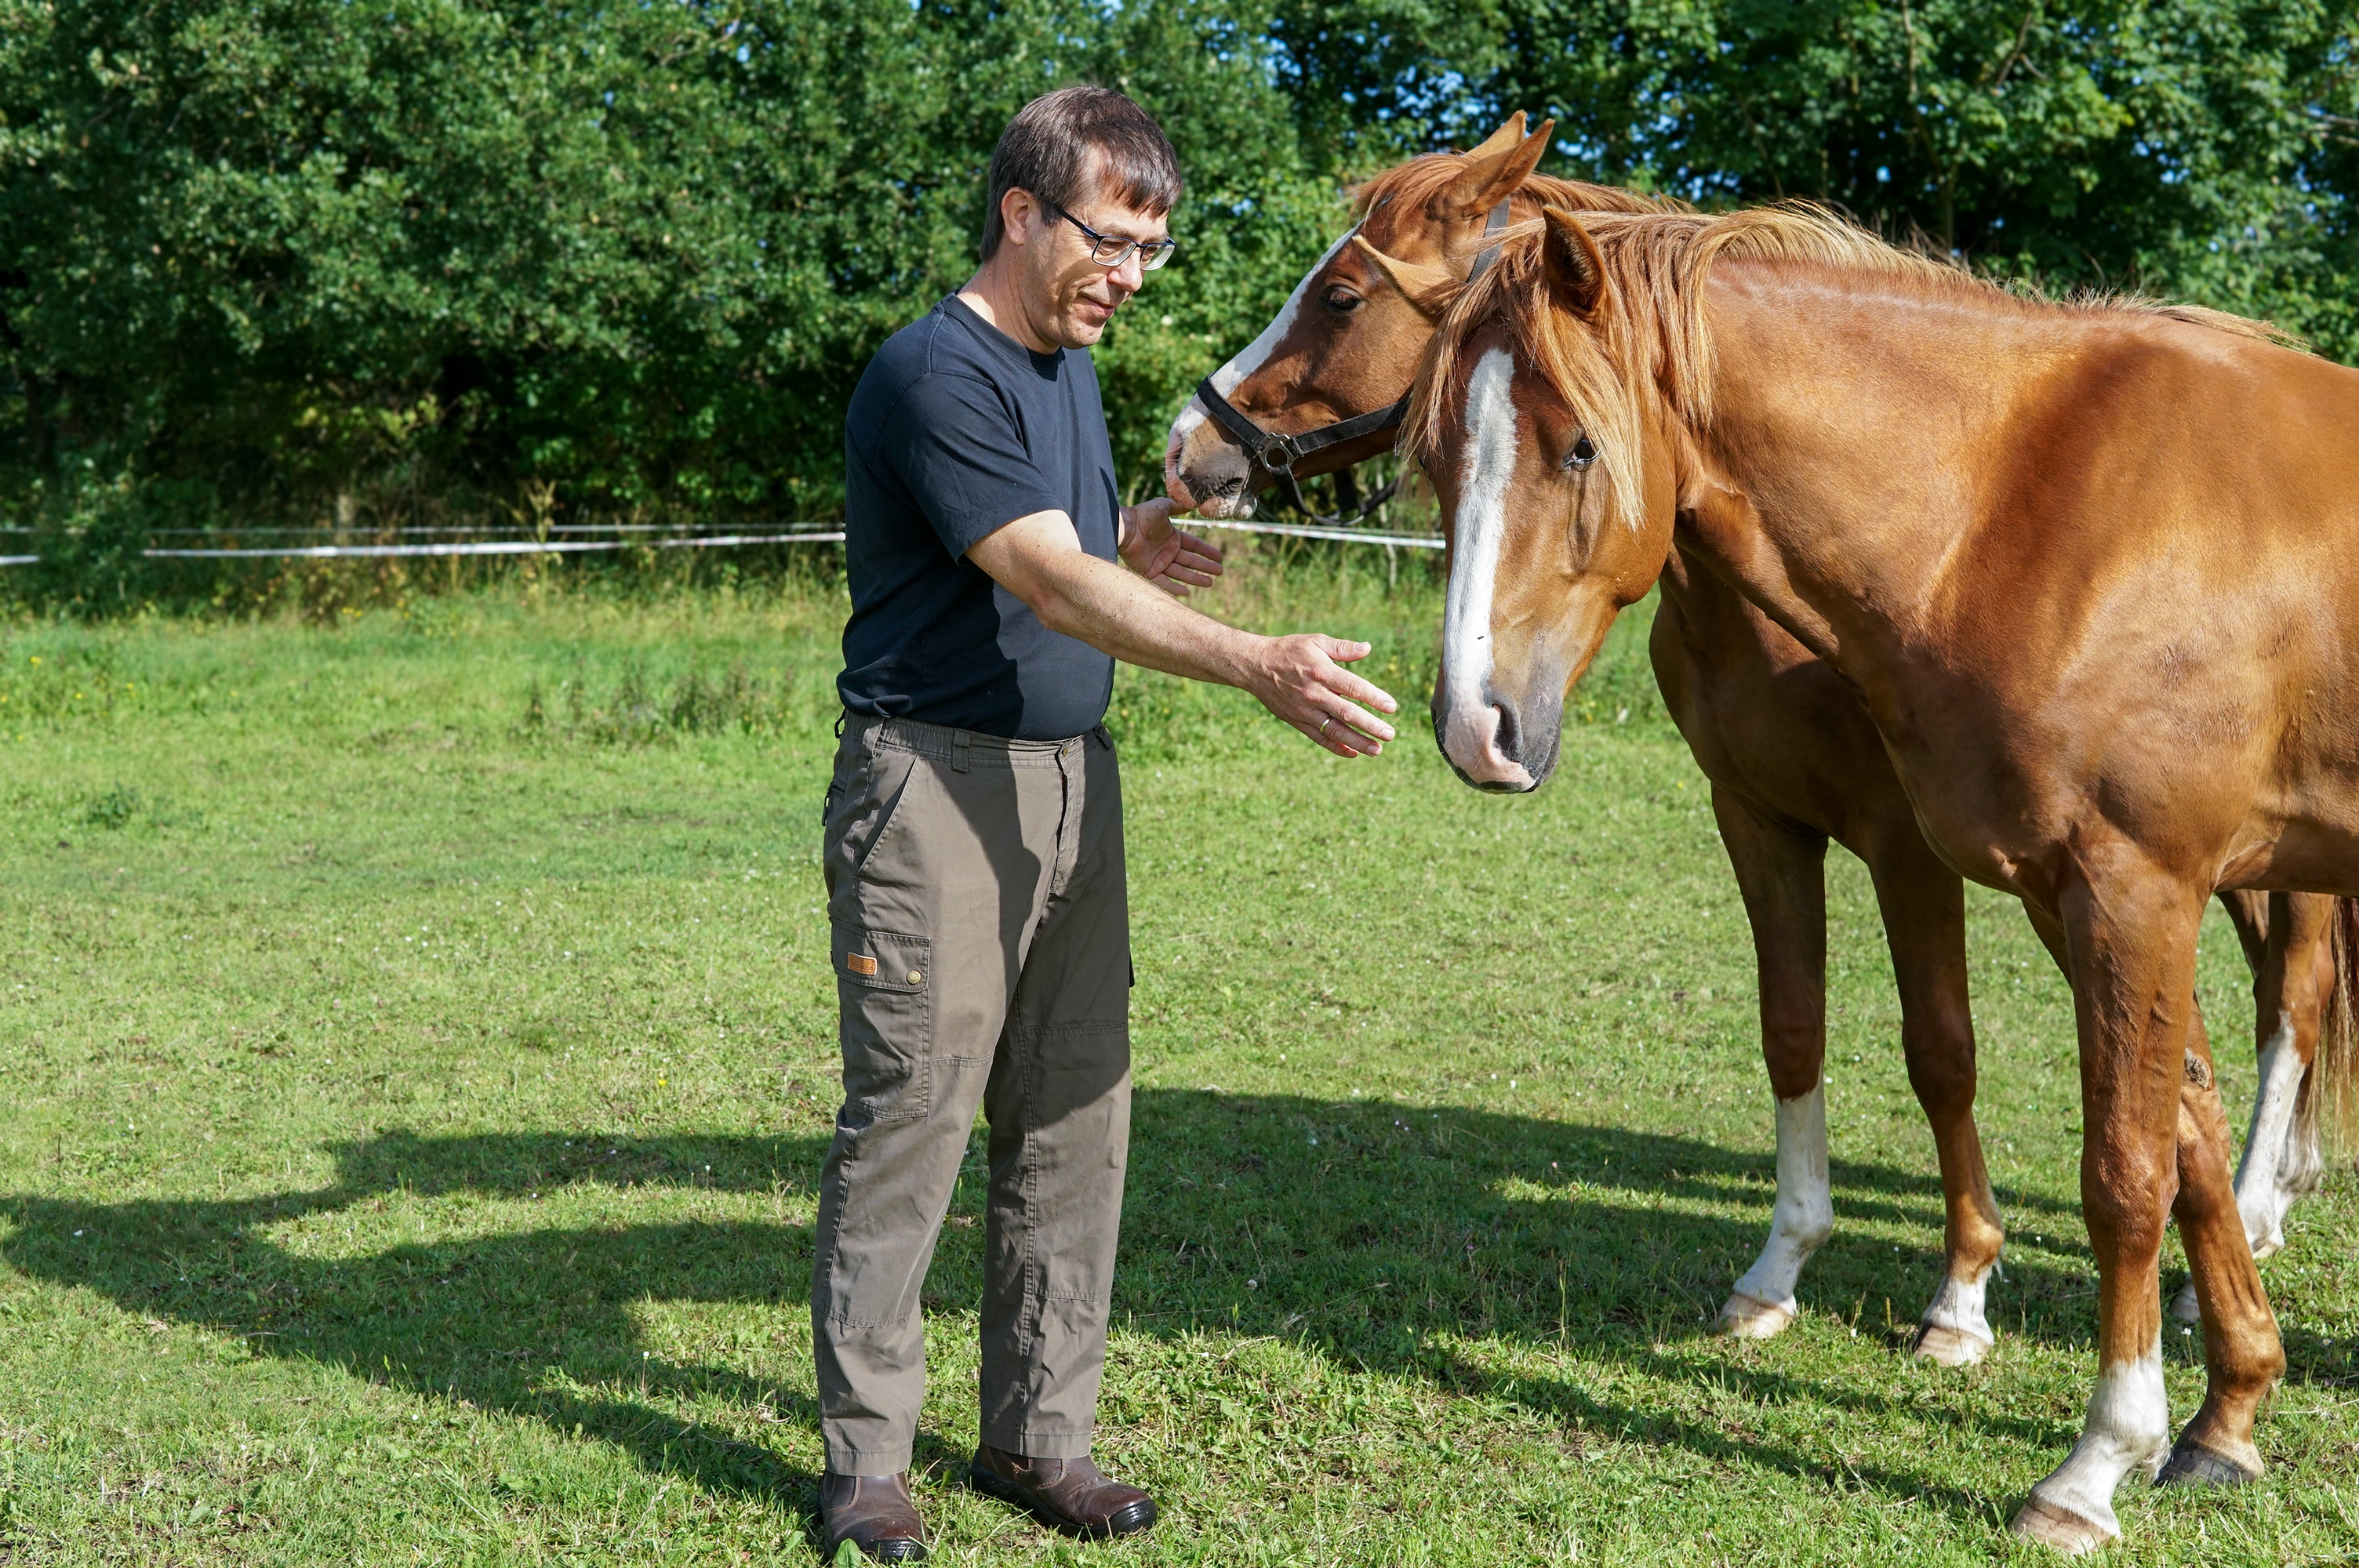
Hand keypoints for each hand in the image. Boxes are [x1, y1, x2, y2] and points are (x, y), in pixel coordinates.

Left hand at [1119, 497, 1224, 595]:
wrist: (1124, 528)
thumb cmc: (1142, 516)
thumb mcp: (1163, 507)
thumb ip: (1177, 506)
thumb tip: (1192, 502)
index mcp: (1172, 537)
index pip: (1194, 545)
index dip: (1207, 551)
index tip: (1220, 557)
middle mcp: (1167, 551)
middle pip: (1191, 561)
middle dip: (1205, 566)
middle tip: (1220, 572)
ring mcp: (1159, 563)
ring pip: (1181, 573)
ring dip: (1195, 578)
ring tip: (1210, 583)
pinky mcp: (1149, 572)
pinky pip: (1164, 583)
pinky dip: (1175, 588)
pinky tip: (1187, 592)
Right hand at [1246, 634, 1399, 756]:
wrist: (1255, 666)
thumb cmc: (1290, 650)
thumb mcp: (1315, 641)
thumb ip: (1342, 648)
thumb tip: (1367, 648)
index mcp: (1322, 672)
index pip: (1354, 687)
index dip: (1374, 698)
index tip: (1392, 707)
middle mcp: (1314, 694)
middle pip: (1347, 713)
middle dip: (1371, 726)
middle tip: (1390, 735)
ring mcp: (1304, 710)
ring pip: (1334, 730)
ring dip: (1357, 742)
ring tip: (1377, 750)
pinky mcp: (1296, 721)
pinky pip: (1318, 737)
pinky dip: (1336, 747)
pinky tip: (1353, 753)